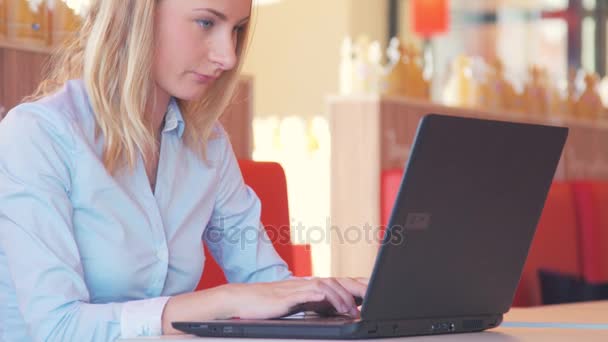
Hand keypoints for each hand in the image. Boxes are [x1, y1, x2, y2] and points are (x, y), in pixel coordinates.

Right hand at [223, 277, 368, 318]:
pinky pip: (317, 293)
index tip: (375, 292)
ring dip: (349, 295)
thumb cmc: (267, 305)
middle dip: (361, 286)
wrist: (242, 301)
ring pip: (332, 285)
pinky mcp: (292, 294)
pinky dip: (331, 298)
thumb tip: (336, 311)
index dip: (358, 286)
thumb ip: (316, 306)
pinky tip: (341, 307)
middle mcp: (308, 283)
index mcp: (311, 286)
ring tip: (362, 306)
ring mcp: (301, 287)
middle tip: (378, 293)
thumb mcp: (296, 306)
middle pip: (340, 280)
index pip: (340, 283)